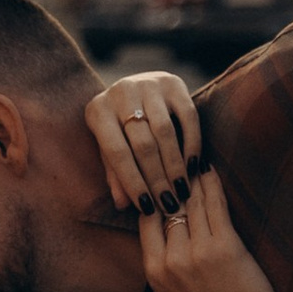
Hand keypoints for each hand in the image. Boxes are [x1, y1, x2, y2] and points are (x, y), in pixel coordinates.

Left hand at [86, 69, 201, 215]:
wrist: (135, 86)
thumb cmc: (118, 126)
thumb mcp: (109, 147)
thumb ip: (115, 173)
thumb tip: (123, 204)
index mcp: (98, 111)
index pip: (117, 153)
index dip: (133, 183)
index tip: (148, 208)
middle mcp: (121, 92)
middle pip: (143, 144)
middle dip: (157, 179)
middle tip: (170, 205)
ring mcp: (149, 84)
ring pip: (165, 131)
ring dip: (175, 165)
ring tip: (183, 191)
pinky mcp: (174, 82)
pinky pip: (188, 116)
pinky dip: (192, 144)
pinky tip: (194, 167)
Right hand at [137, 166, 283, 291]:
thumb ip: (160, 276)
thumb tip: (155, 252)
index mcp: (154, 273)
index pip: (146, 220)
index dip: (151, 194)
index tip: (155, 175)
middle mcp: (171, 260)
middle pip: (167, 206)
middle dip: (169, 178)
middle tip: (171, 153)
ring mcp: (198, 253)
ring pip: (190, 202)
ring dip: (190, 176)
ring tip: (190, 155)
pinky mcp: (226, 248)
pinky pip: (215, 205)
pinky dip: (212, 183)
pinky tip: (209, 168)